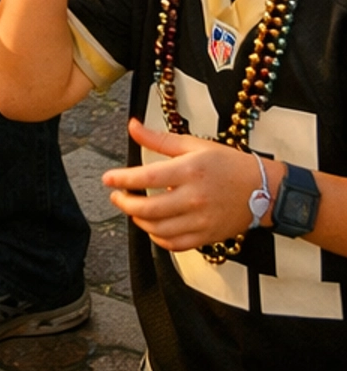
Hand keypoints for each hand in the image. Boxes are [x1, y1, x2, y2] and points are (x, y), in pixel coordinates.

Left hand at [103, 117, 273, 250]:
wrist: (262, 189)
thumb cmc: (227, 163)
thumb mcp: (193, 144)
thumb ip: (159, 139)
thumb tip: (132, 126)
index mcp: (189, 171)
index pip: (147, 178)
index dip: (123, 179)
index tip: (108, 179)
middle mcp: (193, 198)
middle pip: (149, 208)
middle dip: (125, 204)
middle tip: (116, 196)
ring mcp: (200, 221)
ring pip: (159, 229)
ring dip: (139, 221)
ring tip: (132, 210)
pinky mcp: (207, 237)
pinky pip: (175, 244)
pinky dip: (158, 238)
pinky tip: (152, 227)